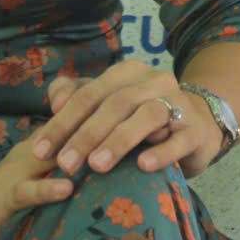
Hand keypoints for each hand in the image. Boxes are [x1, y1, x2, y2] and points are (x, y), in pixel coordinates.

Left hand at [33, 59, 225, 179]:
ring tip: (97, 166)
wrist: (198, 125)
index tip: (41, 150)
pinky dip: (161, 151)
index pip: (89, 93)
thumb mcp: (106, 104)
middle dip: (86, 134)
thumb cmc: (140, 118)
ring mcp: (179, 103)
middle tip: (65, 165)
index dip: (62, 121)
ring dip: (119, 139)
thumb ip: (76, 97)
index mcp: (127, 73)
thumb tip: (55, 101)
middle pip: (116, 103)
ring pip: (148, 114)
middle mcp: (154, 81)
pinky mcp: (196, 130)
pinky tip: (143, 165)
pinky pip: (179, 138)